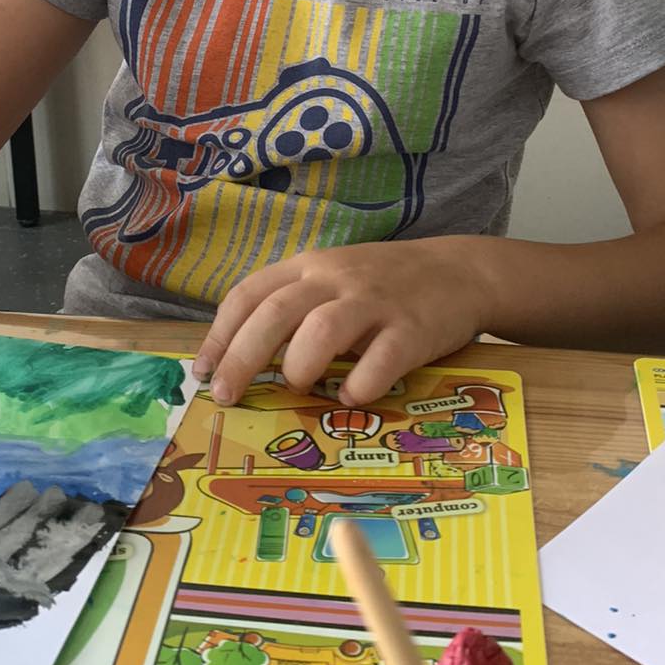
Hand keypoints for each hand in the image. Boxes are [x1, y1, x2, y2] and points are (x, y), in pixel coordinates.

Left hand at [193, 238, 488, 406]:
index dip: (220, 335)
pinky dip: (361, 384)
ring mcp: (375, 302)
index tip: (204, 372)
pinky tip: (352, 397)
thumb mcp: (332, 281)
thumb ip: (292, 308)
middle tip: (228, 396)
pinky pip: (381, 359)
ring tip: (299, 385)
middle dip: (243, 357)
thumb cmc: (383, 285)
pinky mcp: (413, 329)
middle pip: (275, 312)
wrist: (460, 271)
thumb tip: (240, 359)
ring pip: (323, 328)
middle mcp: (336, 278)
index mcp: (308, 267)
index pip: (249, 294)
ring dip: (300, 364)